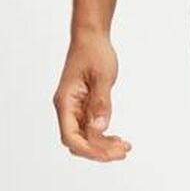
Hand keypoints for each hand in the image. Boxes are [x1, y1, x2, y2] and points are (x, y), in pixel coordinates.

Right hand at [53, 31, 132, 162]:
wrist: (91, 37)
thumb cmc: (94, 52)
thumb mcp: (102, 76)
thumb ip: (100, 103)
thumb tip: (100, 128)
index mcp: (65, 102)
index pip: (70, 137)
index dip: (89, 149)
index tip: (110, 153)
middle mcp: (66, 109)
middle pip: (78, 142)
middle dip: (99, 151)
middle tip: (124, 151)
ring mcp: (74, 109)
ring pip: (85, 138)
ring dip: (103, 146)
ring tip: (125, 147)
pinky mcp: (82, 107)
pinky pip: (90, 128)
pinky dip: (103, 136)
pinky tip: (118, 139)